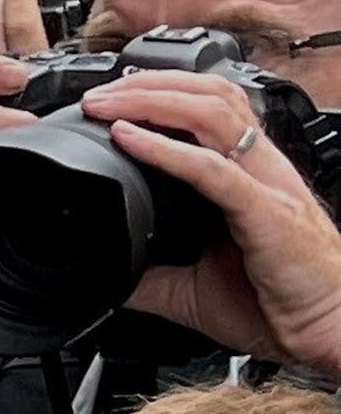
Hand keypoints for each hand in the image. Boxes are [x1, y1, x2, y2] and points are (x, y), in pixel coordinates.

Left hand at [91, 68, 340, 375]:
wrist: (326, 328)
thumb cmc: (279, 303)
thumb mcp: (194, 287)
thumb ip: (151, 275)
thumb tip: (104, 276)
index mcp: (248, 174)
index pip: (206, 109)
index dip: (159, 92)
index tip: (108, 100)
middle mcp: (260, 168)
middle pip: (209, 96)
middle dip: (147, 85)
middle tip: (95, 96)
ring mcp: (266, 185)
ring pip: (213, 114)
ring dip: (152, 101)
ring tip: (105, 105)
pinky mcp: (266, 213)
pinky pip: (214, 170)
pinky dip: (167, 150)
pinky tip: (130, 139)